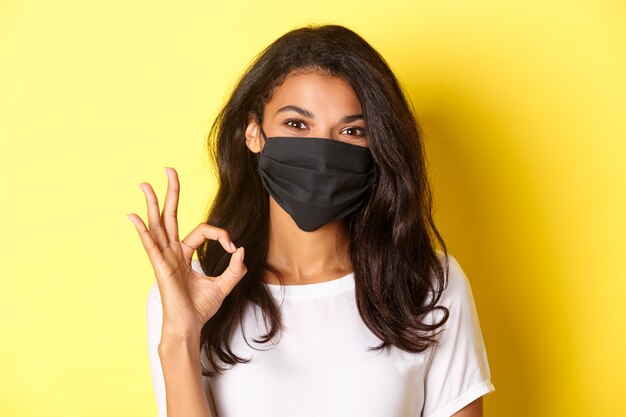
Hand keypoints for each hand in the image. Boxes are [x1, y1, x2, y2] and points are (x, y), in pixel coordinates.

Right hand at [126, 167, 246, 339]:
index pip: (202, 230)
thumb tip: (241, 250)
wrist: (190, 327)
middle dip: (171, 192)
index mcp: (185, 254)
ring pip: (157, 225)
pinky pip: (150, 245)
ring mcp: (164, 258)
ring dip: (152, 204)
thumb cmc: (201, 308)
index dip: (220, 233)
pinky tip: (134, 216)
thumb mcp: (224, 285)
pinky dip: (142, 230)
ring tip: (144, 183)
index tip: (232, 246)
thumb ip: (235, 268)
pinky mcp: (160, 268)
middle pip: (171, 216)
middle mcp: (172, 252)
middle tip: (169, 169)